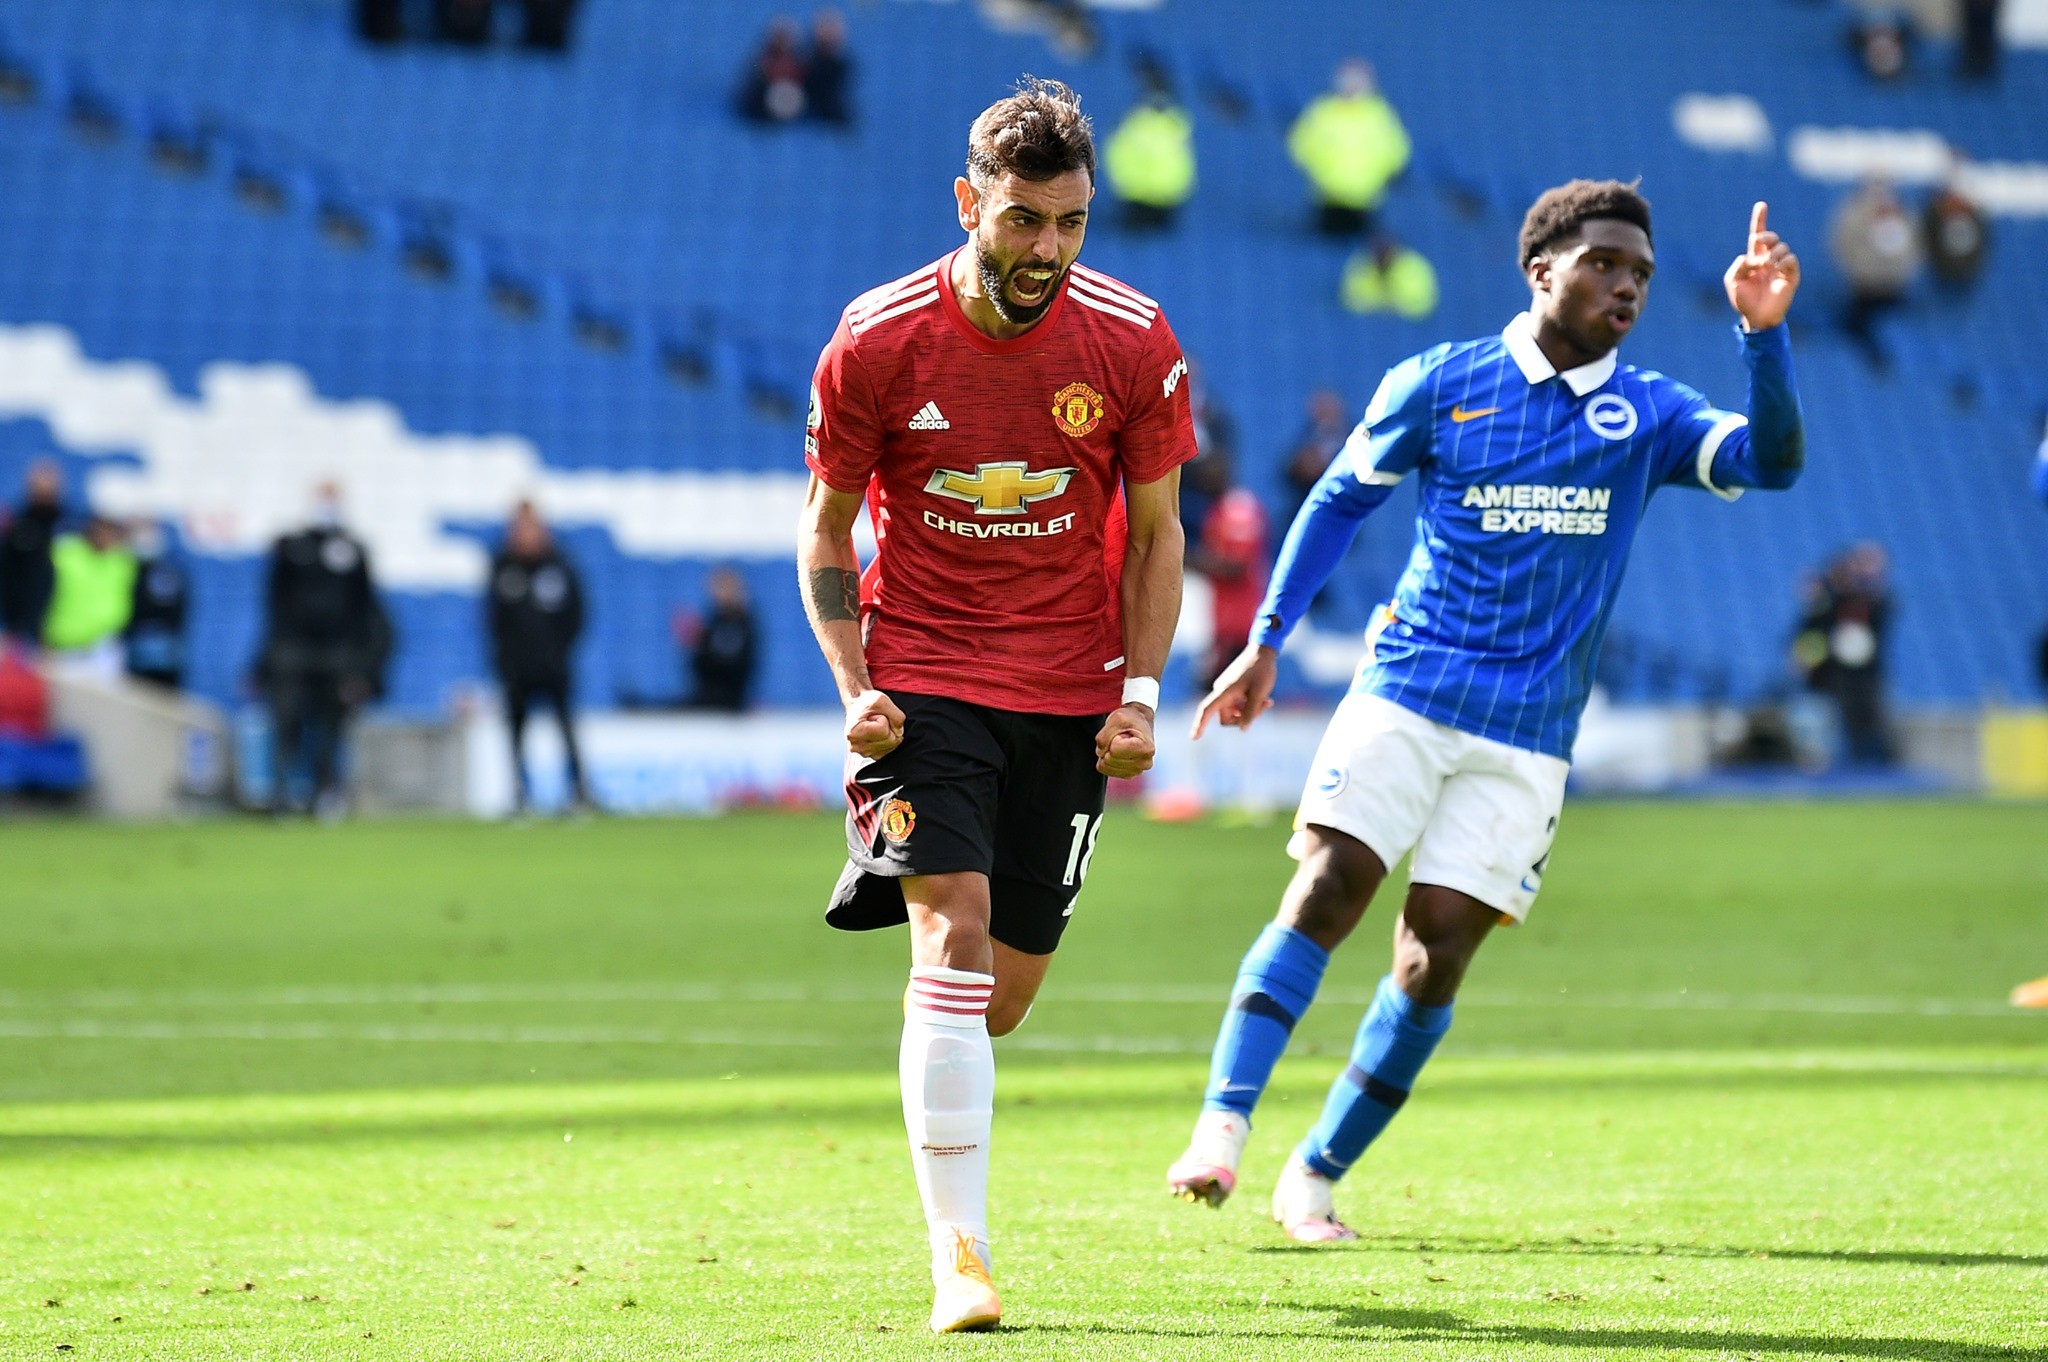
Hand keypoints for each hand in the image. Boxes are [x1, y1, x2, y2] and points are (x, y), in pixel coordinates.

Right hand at [843, 689, 904, 758]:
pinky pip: (889, 750)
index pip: (883, 730)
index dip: (884, 719)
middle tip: (876, 719)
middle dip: (889, 727)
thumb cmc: (867, 701)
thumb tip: (900, 733)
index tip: (874, 714)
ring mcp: (862, 752)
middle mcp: (856, 745)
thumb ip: (896, 716)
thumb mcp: (883, 701)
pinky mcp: (870, 755)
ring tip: (876, 725)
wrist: (857, 705)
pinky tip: (879, 733)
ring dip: (889, 733)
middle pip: (889, 740)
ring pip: (891, 746)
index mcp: (854, 732)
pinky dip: (889, 740)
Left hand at [1094, 704, 1155, 778]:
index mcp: (1146, 748)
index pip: (1114, 750)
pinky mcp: (1129, 775)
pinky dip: (1107, 760)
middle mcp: (1145, 763)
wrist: (1139, 722)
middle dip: (1109, 746)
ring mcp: (1137, 771)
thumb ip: (1104, 736)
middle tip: (1120, 738)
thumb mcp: (1117, 719)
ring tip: (1119, 744)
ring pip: (1106, 767)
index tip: (1123, 733)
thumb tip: (1100, 753)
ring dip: (1107, 753)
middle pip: (1109, 760)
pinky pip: (1106, 771)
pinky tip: (1118, 752)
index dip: (1113, 738)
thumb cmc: (1131, 719)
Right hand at [1192, 644, 1277, 738]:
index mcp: (1225, 690)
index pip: (1207, 709)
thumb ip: (1251, 712)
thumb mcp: (1260, 693)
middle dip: (1243, 718)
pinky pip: (1237, 704)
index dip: (1200, 724)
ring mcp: (1226, 689)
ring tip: (1267, 701)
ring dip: (1248, 711)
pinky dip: (1248, 704)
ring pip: (1233, 712)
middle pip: (1226, 716)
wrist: (1262, 649)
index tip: (1194, 737)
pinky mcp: (1232, 687)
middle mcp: (1221, 690)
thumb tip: (1243, 728)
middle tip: (1265, 706)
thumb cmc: (1262, 670)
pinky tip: (1264, 698)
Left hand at [1724, 200, 1799, 331]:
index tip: (1761, 205)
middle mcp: (1769, 259)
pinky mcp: (1791, 275)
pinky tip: (1777, 269)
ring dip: (1773, 253)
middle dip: (1766, 235)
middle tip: (1759, 241)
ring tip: (1767, 265)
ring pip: (1781, 248)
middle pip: (1771, 238)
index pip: (1757, 235)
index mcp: (1754, 258)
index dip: (1759, 220)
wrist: (1757, 318)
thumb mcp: (1733, 280)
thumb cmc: (1743, 300)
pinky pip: (1791, 259)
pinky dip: (1784, 261)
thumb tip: (1753, 256)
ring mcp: (1781, 266)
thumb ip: (1739, 265)